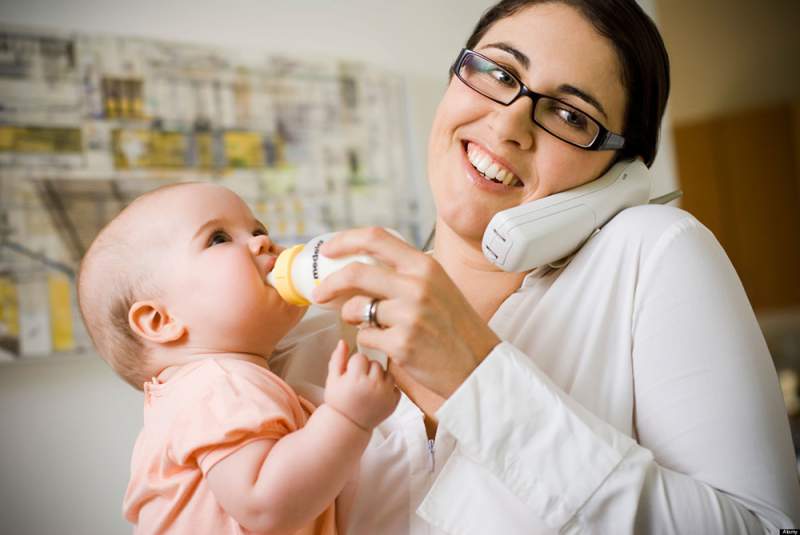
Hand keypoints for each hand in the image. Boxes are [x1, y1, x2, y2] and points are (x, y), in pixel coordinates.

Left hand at [312, 227, 500, 397]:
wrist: (478, 365)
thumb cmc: (455, 325)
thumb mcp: (438, 286)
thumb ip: (405, 274)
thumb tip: (364, 266)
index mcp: (424, 266)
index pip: (376, 238)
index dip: (345, 240)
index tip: (328, 250)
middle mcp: (416, 286)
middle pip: (355, 273)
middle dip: (330, 283)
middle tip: (320, 293)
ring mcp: (409, 315)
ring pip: (355, 308)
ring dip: (351, 316)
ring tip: (368, 323)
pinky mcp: (402, 344)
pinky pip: (365, 336)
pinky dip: (367, 340)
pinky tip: (385, 342)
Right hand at [324, 340, 399, 430]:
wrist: (348, 425)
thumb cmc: (338, 401)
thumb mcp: (332, 379)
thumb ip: (338, 358)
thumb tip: (343, 341)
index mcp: (357, 378)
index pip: (361, 357)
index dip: (354, 365)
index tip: (350, 375)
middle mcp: (374, 385)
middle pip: (375, 364)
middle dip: (367, 369)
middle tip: (359, 382)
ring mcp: (386, 394)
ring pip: (387, 373)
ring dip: (379, 377)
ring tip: (368, 388)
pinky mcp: (394, 402)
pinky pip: (394, 386)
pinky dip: (388, 388)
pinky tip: (376, 395)